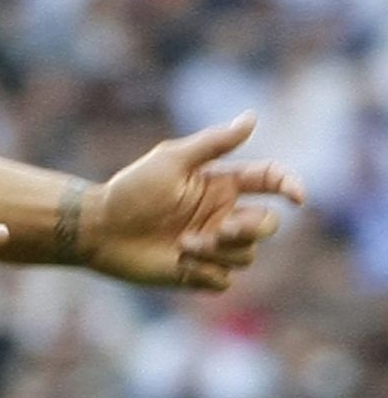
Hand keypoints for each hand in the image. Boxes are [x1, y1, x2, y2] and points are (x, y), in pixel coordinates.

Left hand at [85, 112, 305, 290]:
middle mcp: (222, 214)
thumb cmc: (131, 190)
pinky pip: (225, 280)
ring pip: (247, 255)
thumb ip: (214, 143)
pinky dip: (205, 271)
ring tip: (183, 243)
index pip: (269, 181)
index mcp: (220, 184)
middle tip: (222, 229)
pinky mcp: (200, 272)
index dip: (289, 185)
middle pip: (266, 224)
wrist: (100, 229)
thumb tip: (252, 117)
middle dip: (252, 229)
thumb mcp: (172, 161)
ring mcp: (213, 245)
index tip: (297, 197)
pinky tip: (178, 260)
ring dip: (219, 251)